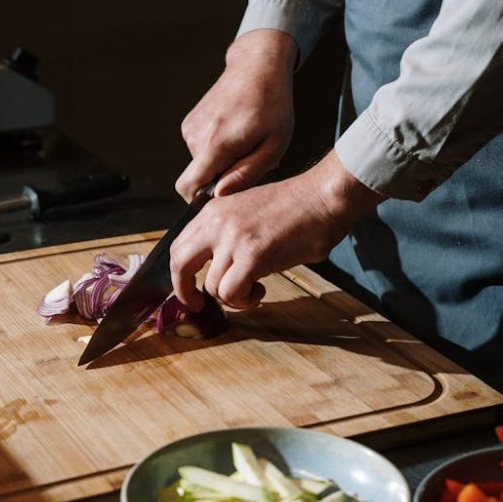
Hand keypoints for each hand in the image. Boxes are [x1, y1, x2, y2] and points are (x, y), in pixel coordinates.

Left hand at [170, 150, 380, 309]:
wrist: (324, 196)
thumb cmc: (296, 206)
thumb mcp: (247, 211)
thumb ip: (226, 232)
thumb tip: (214, 264)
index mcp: (213, 210)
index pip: (179, 246)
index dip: (179, 274)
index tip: (189, 289)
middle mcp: (217, 223)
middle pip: (180, 265)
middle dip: (185, 292)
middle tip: (199, 305)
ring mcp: (233, 239)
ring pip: (212, 287)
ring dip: (233, 297)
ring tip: (254, 288)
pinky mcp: (252, 256)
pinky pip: (232, 293)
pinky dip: (245, 300)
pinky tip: (261, 289)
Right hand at [175, 29, 297, 200]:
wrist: (257, 66)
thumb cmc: (272, 104)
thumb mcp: (273, 146)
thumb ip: (246, 175)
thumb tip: (219, 195)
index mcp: (216, 144)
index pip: (188, 187)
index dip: (199, 200)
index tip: (220, 197)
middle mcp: (196, 135)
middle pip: (198, 177)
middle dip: (219, 178)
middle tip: (247, 160)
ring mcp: (190, 127)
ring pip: (200, 163)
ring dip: (220, 162)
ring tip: (244, 143)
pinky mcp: (190, 122)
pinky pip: (199, 149)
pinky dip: (215, 148)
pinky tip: (234, 133)